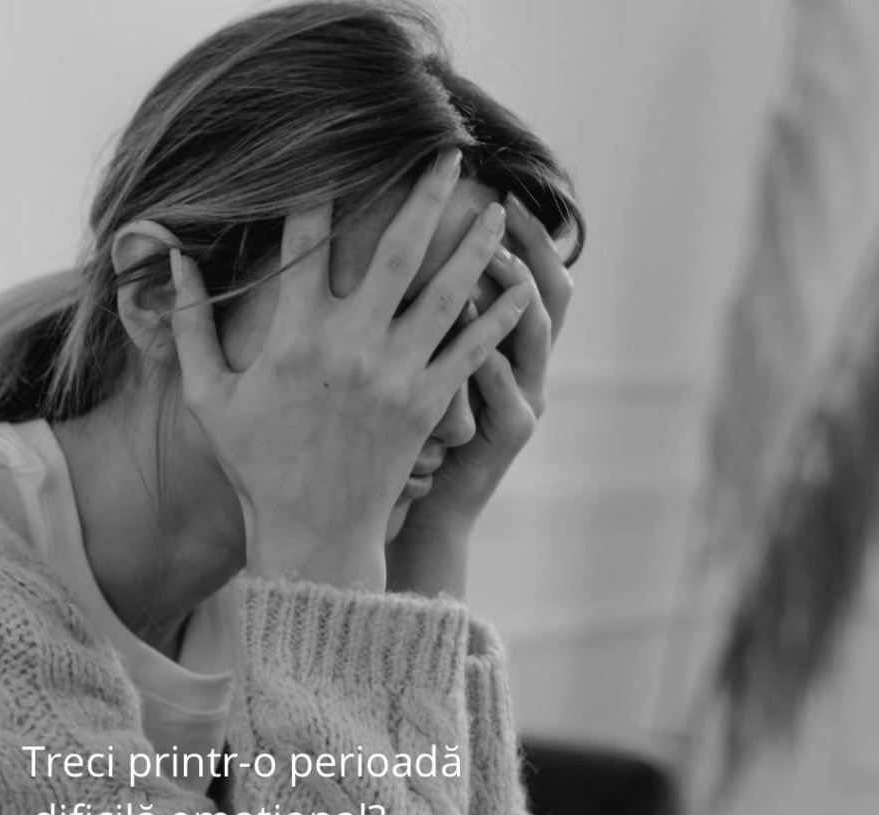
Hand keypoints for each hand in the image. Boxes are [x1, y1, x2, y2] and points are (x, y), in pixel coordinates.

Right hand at [169, 152, 535, 590]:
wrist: (311, 532)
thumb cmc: (257, 465)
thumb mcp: (208, 397)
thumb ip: (187, 327)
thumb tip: (173, 261)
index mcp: (294, 335)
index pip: (308, 240)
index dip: (323, 188)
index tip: (340, 152)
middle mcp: (350, 344)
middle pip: (398, 249)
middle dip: (426, 194)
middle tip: (449, 152)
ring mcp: (395, 374)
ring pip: (446, 292)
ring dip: (475, 244)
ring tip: (499, 208)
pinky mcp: (427, 405)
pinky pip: (471, 351)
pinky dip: (499, 318)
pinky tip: (520, 289)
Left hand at [387, 192, 573, 595]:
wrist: (422, 509)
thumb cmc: (407, 437)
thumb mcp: (418, 371)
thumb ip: (414, 318)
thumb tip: (386, 251)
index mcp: (500, 344)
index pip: (523, 272)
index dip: (520, 229)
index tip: (490, 185)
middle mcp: (523, 364)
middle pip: (549, 289)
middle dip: (530, 243)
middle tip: (501, 202)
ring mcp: (523, 398)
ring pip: (537, 334)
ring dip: (516, 291)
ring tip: (490, 255)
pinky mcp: (511, 435)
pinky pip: (510, 391)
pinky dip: (496, 362)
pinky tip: (473, 335)